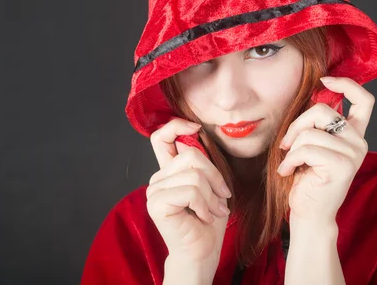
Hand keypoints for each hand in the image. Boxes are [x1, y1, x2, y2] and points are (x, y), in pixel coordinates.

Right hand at [146, 118, 231, 276]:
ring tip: (215, 210)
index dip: (177, 125)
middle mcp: (158, 177)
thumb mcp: (212, 183)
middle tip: (222, 197)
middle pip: (191, 155)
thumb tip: (197, 135)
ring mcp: (154, 191)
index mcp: (169, 170)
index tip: (197, 128)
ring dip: (212, 195)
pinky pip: (190, 191)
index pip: (161, 137)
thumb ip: (203, 161)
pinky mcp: (156, 204)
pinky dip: (205, 205)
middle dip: (214, 175)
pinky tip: (205, 217)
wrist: (203, 250)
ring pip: (194, 175)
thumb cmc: (210, 218)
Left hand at [277, 76, 373, 223]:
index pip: (364, 100)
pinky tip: (288, 171)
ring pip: (311, 132)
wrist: (309, 215)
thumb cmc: (307, 180)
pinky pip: (306, 148)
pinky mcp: (342, 165)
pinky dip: (290, 159)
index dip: (346, 84)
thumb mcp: (313, 145)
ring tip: (289, 163)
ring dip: (291, 148)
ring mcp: (353, 154)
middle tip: (286, 144)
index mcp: (354, 135)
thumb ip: (317, 124)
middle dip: (297, 124)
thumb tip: (309, 95)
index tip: (325, 79)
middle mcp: (359, 142)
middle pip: (323, 111)